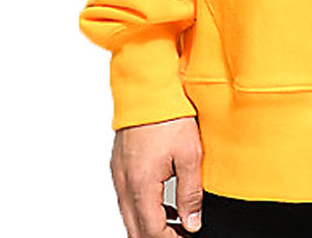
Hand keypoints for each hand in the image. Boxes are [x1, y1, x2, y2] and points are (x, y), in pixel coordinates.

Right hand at [110, 115, 202, 236]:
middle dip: (158, 237)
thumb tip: (192, 223)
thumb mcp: (190, 155)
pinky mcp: (119, 167)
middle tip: (182, 233)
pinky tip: (162, 204)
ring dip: (150, 225)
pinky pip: (127, 199)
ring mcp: (119, 176)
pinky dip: (143, 209)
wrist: (148, 89)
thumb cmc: (169, 115)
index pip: (152, 233)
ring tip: (177, 223)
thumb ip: (190, 194)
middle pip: (136, 230)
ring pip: (129, 217)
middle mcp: (125, 185)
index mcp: (141, 186)